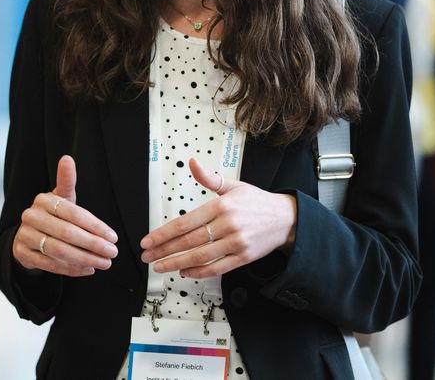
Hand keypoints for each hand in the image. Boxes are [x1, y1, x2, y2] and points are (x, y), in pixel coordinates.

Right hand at [12, 155, 118, 276]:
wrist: (27, 234)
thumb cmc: (52, 214)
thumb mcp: (61, 197)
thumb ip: (67, 181)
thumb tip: (67, 158)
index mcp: (44, 200)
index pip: (74, 213)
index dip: (95, 226)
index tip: (113, 237)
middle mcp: (32, 217)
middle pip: (67, 233)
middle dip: (93, 245)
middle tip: (112, 252)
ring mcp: (25, 236)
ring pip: (60, 251)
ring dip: (85, 259)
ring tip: (104, 262)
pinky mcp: (23, 254)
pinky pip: (51, 265)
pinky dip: (72, 269)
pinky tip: (88, 269)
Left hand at [139, 158, 296, 278]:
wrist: (286, 219)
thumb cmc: (257, 202)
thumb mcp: (233, 185)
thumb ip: (209, 178)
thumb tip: (193, 163)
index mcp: (222, 206)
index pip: (186, 222)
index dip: (164, 233)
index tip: (148, 240)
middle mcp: (228, 225)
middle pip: (189, 241)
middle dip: (165, 250)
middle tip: (147, 256)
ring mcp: (236, 243)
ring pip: (200, 257)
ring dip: (176, 263)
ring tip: (160, 266)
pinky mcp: (243, 257)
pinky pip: (217, 268)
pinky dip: (198, 272)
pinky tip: (184, 272)